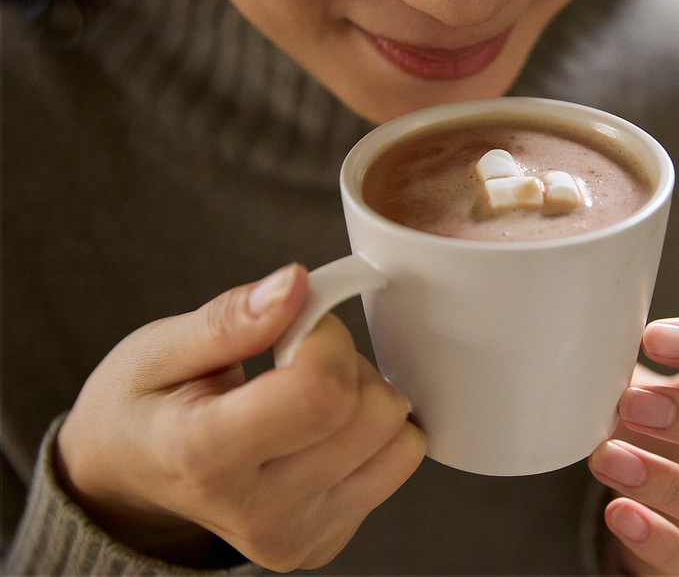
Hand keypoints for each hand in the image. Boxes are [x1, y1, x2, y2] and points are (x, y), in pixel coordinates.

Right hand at [56, 264, 425, 570]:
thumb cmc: (143, 406)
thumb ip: (231, 319)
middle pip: (374, 415)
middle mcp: (257, 512)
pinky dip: (374, 434)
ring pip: (401, 440)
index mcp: (204, 458)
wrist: (128, 478)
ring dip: (368, 398)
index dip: (325, 337)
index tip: (296, 323)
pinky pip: (398, 465)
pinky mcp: (326, 543)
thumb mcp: (158, 348)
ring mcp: (297, 537)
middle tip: (297, 358)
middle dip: (349, 362)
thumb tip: (297, 284)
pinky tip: (320, 428)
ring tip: (308, 393)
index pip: (322, 392)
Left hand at [588, 317, 678, 575]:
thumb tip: (582, 342)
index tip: (653, 336)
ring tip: (607, 458)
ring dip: (674, 485)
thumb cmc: (654, 420)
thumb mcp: (644, 382)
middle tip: (631, 405)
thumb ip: (625, 359)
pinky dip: (659, 540)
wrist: (648, 495)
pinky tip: (618, 512)